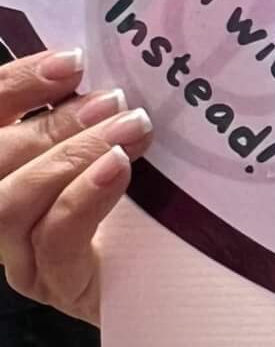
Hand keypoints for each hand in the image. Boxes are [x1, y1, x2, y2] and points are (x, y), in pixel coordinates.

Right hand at [0, 48, 155, 323]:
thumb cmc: (146, 204)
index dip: (15, 85)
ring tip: (128, 130)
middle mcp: (1, 209)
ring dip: (72, 157)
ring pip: (12, 202)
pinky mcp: (53, 284)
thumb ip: (96, 117)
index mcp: (9, 167)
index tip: (71, 62)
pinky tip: (117, 169)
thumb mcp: (115, 150)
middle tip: (115, 101)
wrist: (183, 276)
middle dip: (53, 123)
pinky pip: (53, 240)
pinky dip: (82, 197)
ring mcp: (19, 253)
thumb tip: (107, 74)